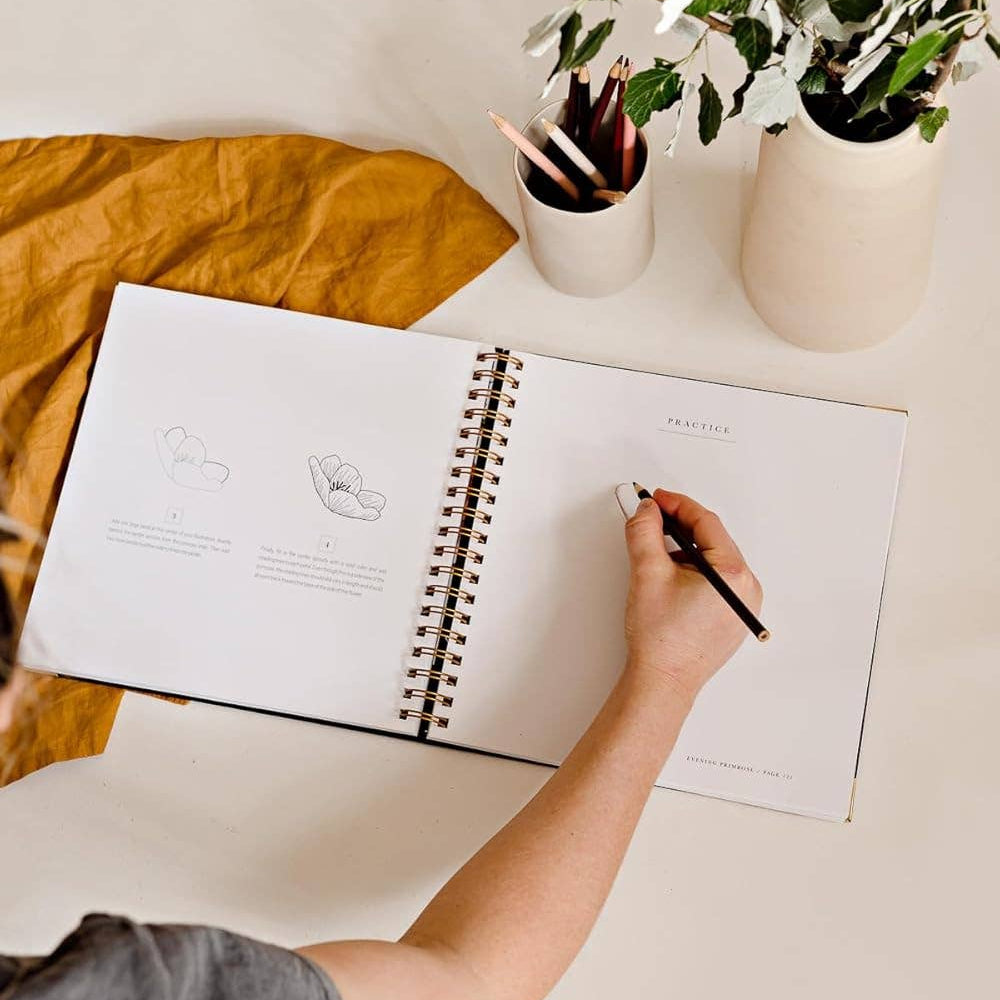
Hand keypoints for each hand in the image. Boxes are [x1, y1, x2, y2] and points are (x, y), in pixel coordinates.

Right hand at [623, 489, 762, 702]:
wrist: (662, 682)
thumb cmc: (661, 639)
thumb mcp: (647, 572)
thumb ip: (645, 531)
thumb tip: (647, 510)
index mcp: (734, 575)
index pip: (706, 523)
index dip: (677, 505)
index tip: (656, 498)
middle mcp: (747, 590)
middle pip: (712, 541)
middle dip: (680, 528)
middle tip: (653, 521)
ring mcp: (743, 606)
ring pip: (713, 561)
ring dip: (685, 551)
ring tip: (657, 560)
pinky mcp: (734, 618)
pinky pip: (716, 582)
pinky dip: (694, 572)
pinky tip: (670, 581)